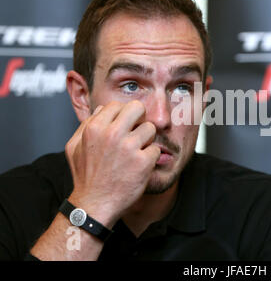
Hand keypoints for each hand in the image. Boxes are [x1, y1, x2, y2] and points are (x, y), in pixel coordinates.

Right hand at [64, 100, 160, 226]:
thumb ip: (86, 125)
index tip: (125, 125)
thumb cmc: (86, 177)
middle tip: (137, 131)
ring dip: (146, 140)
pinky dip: (150, 158)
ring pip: (150, 128)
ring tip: (137, 152)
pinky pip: (156, 150)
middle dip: (139, 118)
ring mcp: (129, 148)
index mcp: (94, 128)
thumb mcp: (74, 147)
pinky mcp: (143, 162)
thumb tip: (102, 110)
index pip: (118, 105)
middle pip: (138, 108)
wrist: (94, 205)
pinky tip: (140, 166)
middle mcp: (112, 134)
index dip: (123, 114)